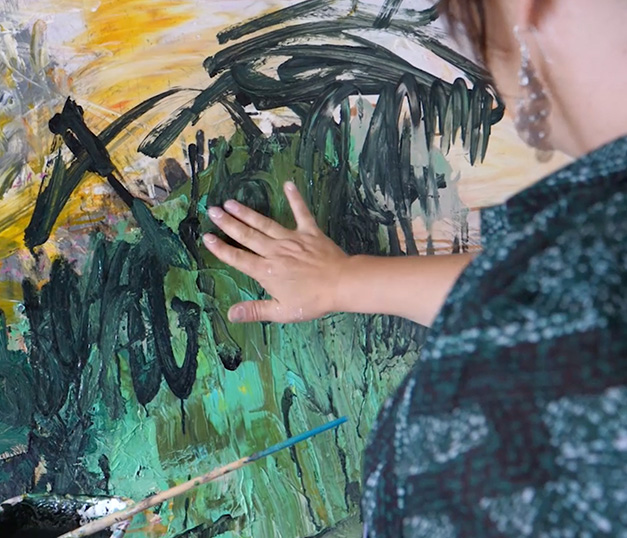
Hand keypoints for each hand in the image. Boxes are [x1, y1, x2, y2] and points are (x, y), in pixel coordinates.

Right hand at [203, 181, 348, 322]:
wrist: (341, 284)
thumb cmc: (312, 300)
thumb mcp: (282, 311)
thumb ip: (255, 311)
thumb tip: (230, 314)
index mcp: (266, 271)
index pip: (238, 258)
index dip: (221, 248)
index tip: (207, 237)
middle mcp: (275, 251)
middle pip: (247, 235)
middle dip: (228, 223)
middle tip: (212, 210)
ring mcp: (292, 239)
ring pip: (264, 223)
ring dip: (247, 212)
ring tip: (231, 202)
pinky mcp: (309, 232)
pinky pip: (300, 212)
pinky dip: (295, 198)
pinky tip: (288, 184)